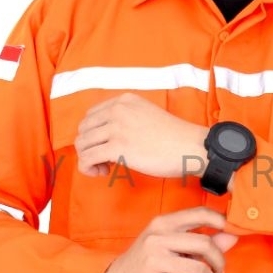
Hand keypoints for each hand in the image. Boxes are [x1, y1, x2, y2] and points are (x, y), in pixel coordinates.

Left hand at [75, 92, 207, 179]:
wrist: (190, 147)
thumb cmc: (173, 137)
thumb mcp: (146, 114)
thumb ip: (126, 117)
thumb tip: (105, 137)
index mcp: (124, 100)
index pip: (90, 116)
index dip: (93, 135)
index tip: (105, 147)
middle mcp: (117, 110)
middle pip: (83, 130)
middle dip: (88, 147)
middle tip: (104, 161)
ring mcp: (116, 127)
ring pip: (82, 144)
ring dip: (88, 159)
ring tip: (104, 168)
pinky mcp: (117, 147)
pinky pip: (87, 158)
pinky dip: (88, 168)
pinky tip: (103, 172)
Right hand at [87, 207, 238, 272]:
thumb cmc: (150, 261)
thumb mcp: (173, 246)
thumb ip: (202, 240)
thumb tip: (232, 236)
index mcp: (163, 223)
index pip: (198, 213)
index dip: (220, 220)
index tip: (232, 230)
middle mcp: (157, 238)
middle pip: (204, 244)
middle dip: (219, 260)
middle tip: (219, 270)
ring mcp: (152, 261)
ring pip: (198, 269)